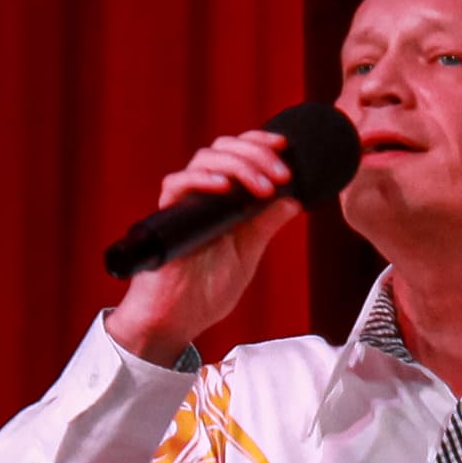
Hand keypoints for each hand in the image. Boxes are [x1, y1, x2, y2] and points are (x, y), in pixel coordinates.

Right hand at [102, 127, 303, 364]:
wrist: (179, 319)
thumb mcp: (248, 252)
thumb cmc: (207, 290)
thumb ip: (266, 224)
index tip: (285, 148)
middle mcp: (203, 194)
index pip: (239, 154)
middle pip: (224, 148)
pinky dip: (203, 179)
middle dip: (257, 153)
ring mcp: (185, 202)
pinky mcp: (167, 216)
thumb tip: (294, 199)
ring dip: (239, 165)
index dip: (260, 144)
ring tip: (263, 186)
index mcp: (223, 199)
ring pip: (205, 158)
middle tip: (282, 174)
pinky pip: (178, 184)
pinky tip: (225, 186)